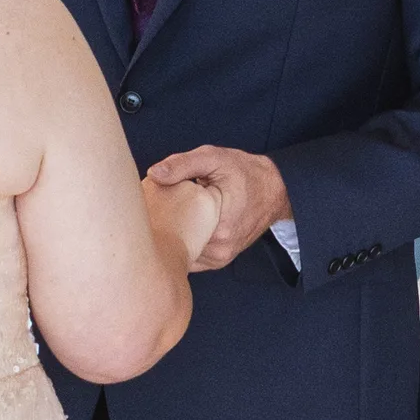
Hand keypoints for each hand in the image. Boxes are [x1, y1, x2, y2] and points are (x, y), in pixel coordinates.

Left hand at [146, 146, 290, 272]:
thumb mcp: (214, 159)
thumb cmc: (245, 173)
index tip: (146, 207)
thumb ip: (183, 164)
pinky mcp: (218, 260)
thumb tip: (154, 174)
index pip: (172, 232)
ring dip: (171, 239)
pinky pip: (191, 256)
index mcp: (219, 227)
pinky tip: (179, 227)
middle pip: (174, 247)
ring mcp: (219, 258)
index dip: (155, 219)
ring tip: (167, 217)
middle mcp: (220, 249)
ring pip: (181, 254)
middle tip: (152, 211)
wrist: (274, 190)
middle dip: (161, 230)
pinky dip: (182, 243)